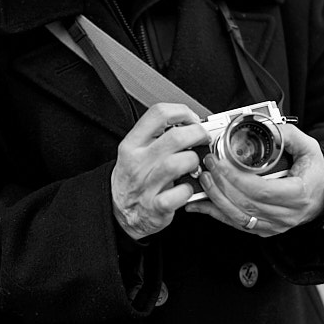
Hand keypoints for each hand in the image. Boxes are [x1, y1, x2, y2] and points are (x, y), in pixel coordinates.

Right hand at [111, 103, 209, 239]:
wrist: (120, 211)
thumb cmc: (133, 179)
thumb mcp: (135, 151)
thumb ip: (156, 136)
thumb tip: (188, 122)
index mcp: (132, 144)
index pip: (159, 113)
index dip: (183, 112)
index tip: (192, 120)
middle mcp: (138, 162)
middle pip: (176, 136)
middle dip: (198, 134)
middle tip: (203, 140)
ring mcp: (147, 185)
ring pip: (178, 163)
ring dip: (194, 161)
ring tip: (194, 165)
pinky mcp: (157, 206)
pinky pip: (180, 193)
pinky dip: (189, 190)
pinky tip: (187, 188)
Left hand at [185, 124, 323, 236]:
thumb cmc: (315, 173)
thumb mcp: (309, 148)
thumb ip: (287, 135)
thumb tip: (265, 126)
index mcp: (298, 193)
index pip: (261, 190)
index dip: (236, 178)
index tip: (220, 163)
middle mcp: (286, 214)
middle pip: (245, 203)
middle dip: (221, 184)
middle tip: (208, 165)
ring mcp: (274, 225)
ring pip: (238, 217)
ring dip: (216, 199)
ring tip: (204, 179)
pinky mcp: (264, 230)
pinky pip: (236, 224)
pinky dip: (216, 214)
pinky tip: (201, 204)